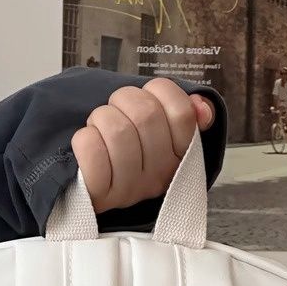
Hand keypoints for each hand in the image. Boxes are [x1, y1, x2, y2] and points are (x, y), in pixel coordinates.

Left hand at [72, 78, 215, 213]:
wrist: (93, 189)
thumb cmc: (126, 154)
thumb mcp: (160, 133)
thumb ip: (184, 115)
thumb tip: (201, 107)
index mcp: (179, 157)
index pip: (182, 112)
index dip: (159, 92)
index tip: (148, 99)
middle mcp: (159, 175)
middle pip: (146, 114)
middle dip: (123, 100)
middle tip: (117, 112)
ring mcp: (130, 188)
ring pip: (117, 129)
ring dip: (101, 118)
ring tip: (100, 129)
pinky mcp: (99, 194)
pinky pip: (91, 150)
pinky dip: (85, 139)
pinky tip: (89, 144)